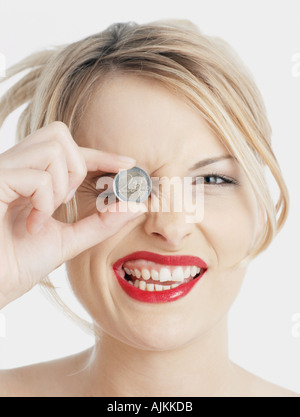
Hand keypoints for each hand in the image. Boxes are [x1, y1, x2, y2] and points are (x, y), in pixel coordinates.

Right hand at [0, 122, 145, 307]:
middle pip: (59, 134)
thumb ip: (101, 222)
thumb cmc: (18, 264)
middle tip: (65, 201)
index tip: (128, 164)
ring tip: (43, 215)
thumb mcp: (69, 239)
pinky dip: (45, 202)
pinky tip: (32, 224)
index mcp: (28, 175)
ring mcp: (2, 170)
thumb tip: (136, 205)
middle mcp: (14, 166)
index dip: (100, 154)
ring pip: (52, 148)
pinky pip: (37, 176)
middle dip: (76, 167)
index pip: (67, 149)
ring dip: (60, 186)